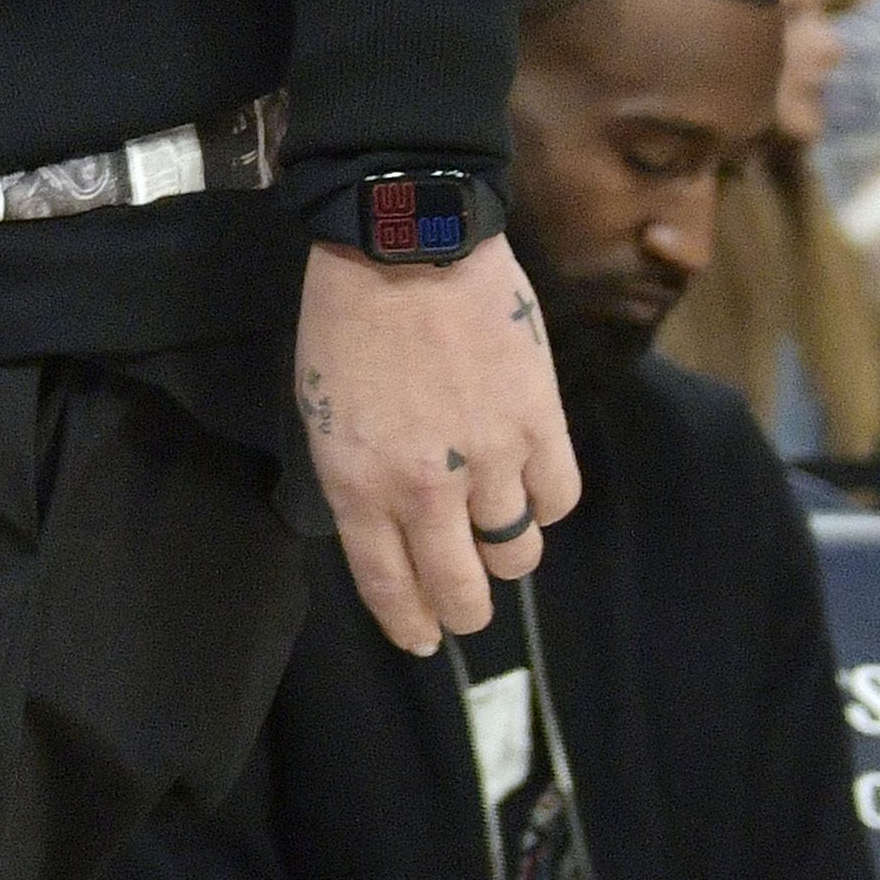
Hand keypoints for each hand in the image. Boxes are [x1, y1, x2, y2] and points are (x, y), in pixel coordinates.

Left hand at [293, 235, 579, 655]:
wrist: (407, 241)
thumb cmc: (347, 316)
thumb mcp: (322, 407)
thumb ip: (356, 476)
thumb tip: (391, 527)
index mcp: (357, 482)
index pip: (388, 584)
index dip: (407, 623)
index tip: (419, 639)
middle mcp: (425, 486)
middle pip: (461, 590)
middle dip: (462, 610)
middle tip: (464, 606)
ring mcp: (490, 459)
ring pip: (516, 551)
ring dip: (505, 552)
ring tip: (495, 534)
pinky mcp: (540, 425)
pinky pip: (558, 498)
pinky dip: (544, 503)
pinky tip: (529, 486)